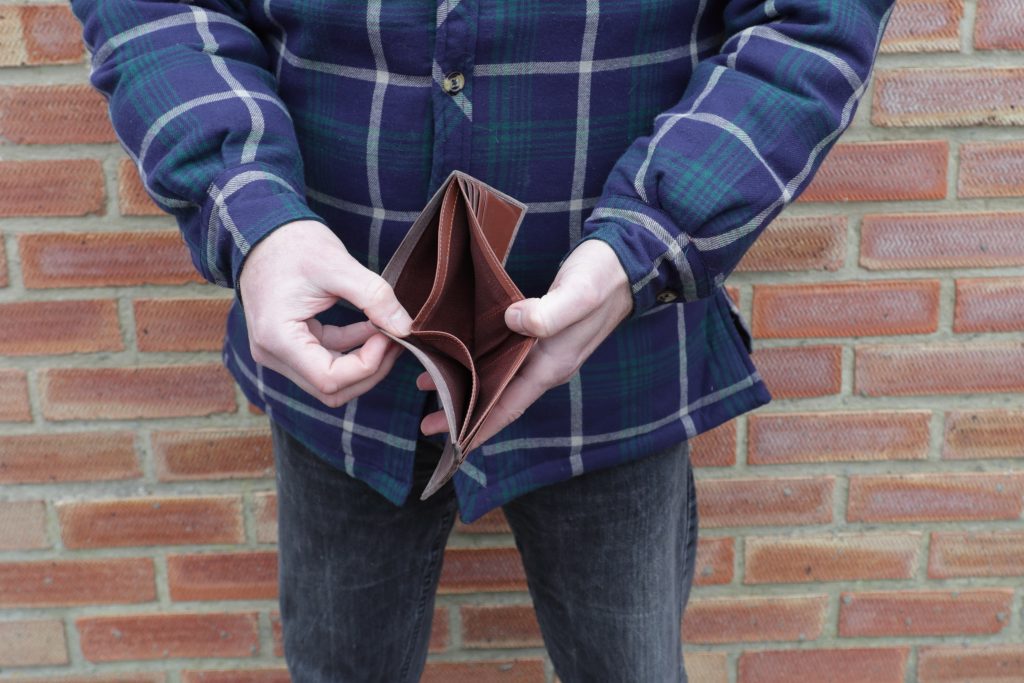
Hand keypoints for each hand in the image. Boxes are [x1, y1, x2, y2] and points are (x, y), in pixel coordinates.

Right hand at [238, 219, 412, 407]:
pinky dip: (353, 348)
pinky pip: (326, 360)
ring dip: (364, 361)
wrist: (262, 230)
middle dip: (370, 369)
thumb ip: (374, 297)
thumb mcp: (337, 265)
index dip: (368, 365)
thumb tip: (406, 328)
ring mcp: (280, 352)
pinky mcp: (291, 344)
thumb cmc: (292, 243)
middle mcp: (273, 354)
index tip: (389, 334)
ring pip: (331, 379)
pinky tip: (373, 327)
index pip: (330, 379)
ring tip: (389, 331)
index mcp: (278, 338)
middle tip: (396, 338)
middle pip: (331, 388)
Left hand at [416, 238, 633, 448]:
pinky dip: (479, 360)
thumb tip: (514, 321)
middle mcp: (547, 364)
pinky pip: (504, 357)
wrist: (627, 260)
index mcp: (552, 364)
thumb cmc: (602, 277)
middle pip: (500, 399)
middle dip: (465, 413)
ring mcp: (544, 351)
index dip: (480, 427)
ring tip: (429, 384)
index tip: (450, 442)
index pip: (510, 406)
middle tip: (427, 421)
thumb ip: (550, 313)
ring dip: (467, 385)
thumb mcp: (578, 294)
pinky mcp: (540, 332)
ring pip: (499, 379)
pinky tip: (460, 352)